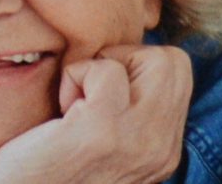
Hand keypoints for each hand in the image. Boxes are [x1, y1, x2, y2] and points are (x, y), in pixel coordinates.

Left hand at [0, 45, 191, 183]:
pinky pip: (105, 69)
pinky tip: (59, 115)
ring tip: (74, 107)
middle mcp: (160, 151)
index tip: (98, 95)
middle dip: (126, 59)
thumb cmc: (44, 167)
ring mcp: (136, 142)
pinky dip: (75, 75)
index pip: (177, 74)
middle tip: (89, 93)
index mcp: (163, 152)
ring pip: (153, 60)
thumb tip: (122, 54)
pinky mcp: (101, 132)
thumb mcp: (104, 139)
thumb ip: (128, 109)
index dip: (134, 66)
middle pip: (174, 61)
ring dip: (100, 68)